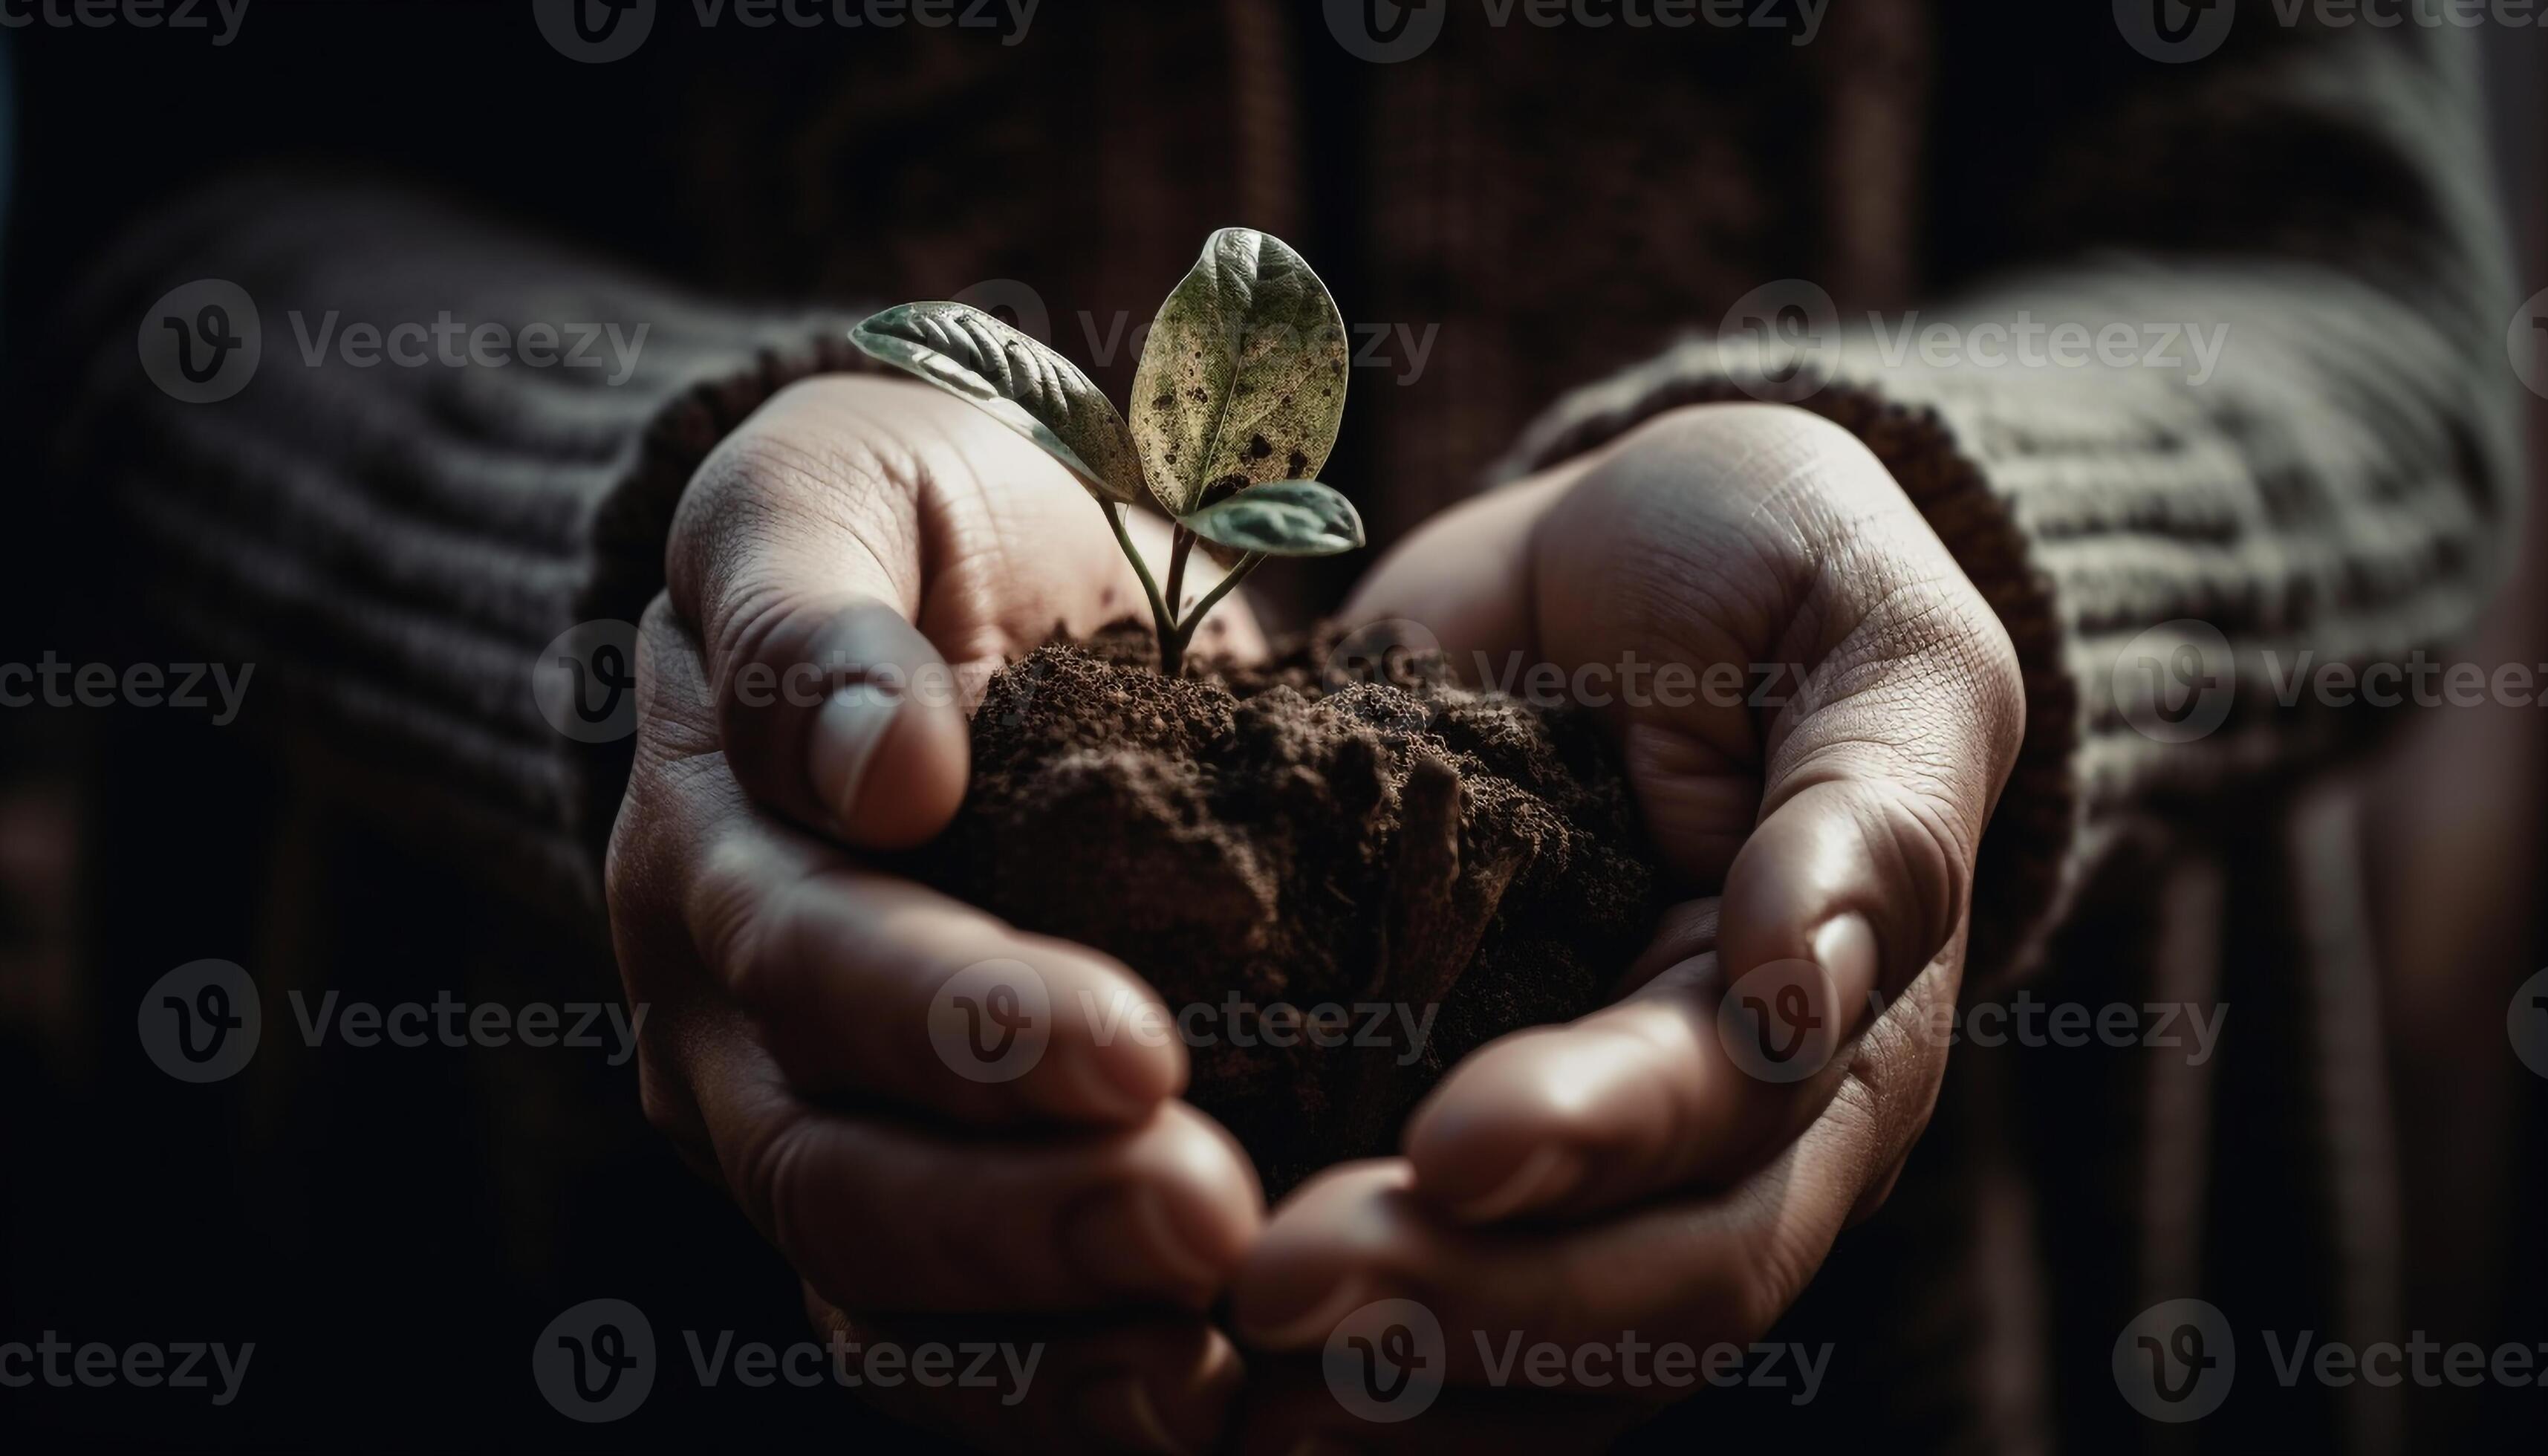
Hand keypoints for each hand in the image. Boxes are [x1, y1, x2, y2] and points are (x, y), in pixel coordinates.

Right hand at [605, 374, 1266, 1451]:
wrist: (964, 588)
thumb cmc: (903, 523)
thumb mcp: (827, 482)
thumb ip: (807, 605)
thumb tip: (877, 769)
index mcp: (709, 850)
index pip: (812, 967)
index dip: (956, 1021)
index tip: (1133, 1046)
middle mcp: (733, 1024)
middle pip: (840, 1170)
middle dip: (1023, 1216)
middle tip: (1211, 1217)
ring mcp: (813, 1126)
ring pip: (889, 1294)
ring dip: (1052, 1340)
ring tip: (1211, 1365)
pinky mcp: (922, 1188)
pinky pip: (960, 1339)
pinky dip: (1066, 1387)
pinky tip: (1201, 1406)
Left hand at [1227, 402, 2023, 1444]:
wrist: (1633, 568)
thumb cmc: (1773, 577)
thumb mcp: (1877, 640)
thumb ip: (1876, 809)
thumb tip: (1812, 981)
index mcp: (1842, 1023)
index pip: (1731, 1130)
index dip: (1598, 1147)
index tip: (1449, 1148)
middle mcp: (1732, 1137)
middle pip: (1637, 1292)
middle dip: (1464, 1304)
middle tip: (1273, 1290)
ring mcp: (1606, 1170)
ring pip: (1542, 1358)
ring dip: (1393, 1382)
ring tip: (1225, 1383)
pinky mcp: (1475, 1147)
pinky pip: (1446, 1322)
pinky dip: (1353, 1379)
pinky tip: (1216, 1395)